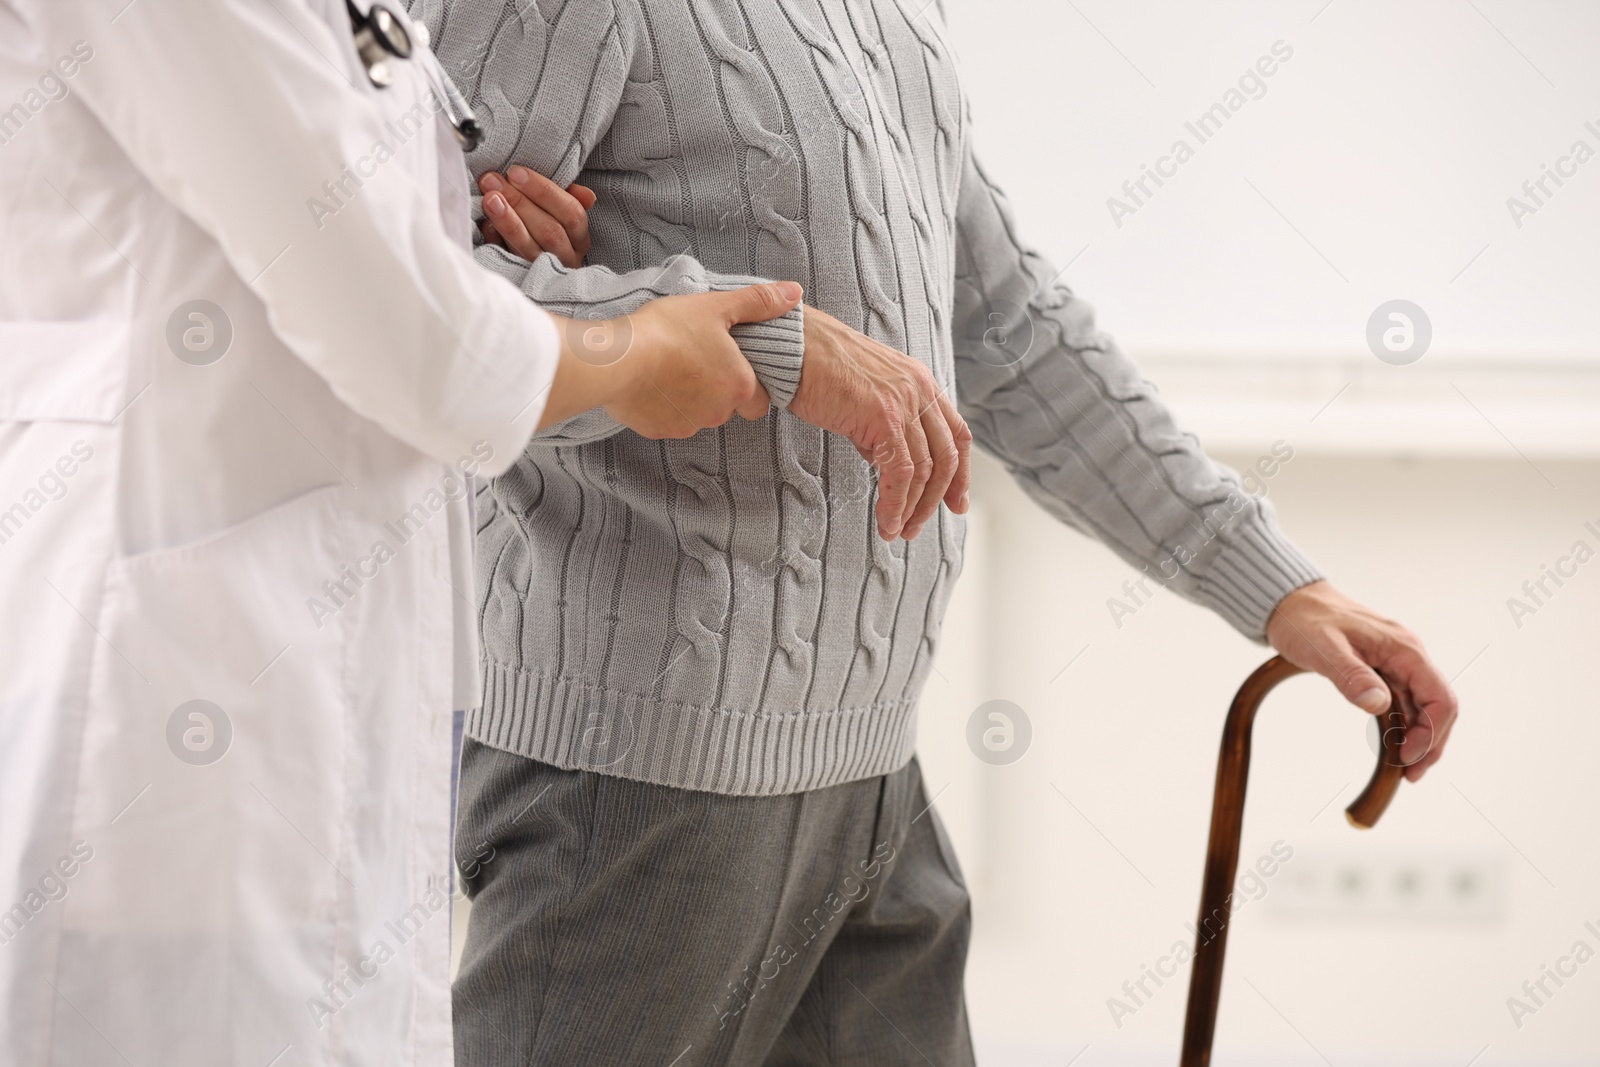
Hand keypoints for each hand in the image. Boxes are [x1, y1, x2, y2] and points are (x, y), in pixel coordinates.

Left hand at [478, 166, 595, 267]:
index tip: (515, 172)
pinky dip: (497, 240)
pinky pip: (509, 260)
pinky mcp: (522, 278)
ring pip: (529, 247)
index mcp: (580, 239)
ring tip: (489, 198)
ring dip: (507, 220)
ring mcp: (544, 271)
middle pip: (550, 230)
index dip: (545, 191)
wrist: (534, 276)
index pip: (572, 213)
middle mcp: (566, 257)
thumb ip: (570, 198)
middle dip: (520, 202)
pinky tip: (486, 223)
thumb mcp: (561, 213)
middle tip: (493, 180)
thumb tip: (588, 195)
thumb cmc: (546, 227)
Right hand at [538, 282, 804, 437]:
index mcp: (740, 386)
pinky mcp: (658, 431)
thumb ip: (759, 303)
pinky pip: (668, 421)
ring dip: (690, 398)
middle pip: (727, 407)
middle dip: (716, 390)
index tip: (727, 362)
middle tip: (696, 360)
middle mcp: (719, 414)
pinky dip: (663, 406)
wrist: (617, 358)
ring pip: (698, 415)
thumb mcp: (717, 307)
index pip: (758, 398)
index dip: (745, 381)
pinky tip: (651, 382)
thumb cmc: (668, 329)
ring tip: (670, 367)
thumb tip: (795, 292)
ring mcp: (687, 426)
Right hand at [788, 306, 971, 540]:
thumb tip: (887, 462)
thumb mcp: (866, 393)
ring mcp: (904, 402)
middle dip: (935, 499)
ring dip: (912, 508)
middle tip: (917, 525)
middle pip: (946, 457)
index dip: (961, 474)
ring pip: (925, 469)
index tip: (956, 502)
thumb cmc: (817, 367)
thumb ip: (884, 425)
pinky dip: (895, 502)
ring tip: (897, 530)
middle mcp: (919, 389)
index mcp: (920, 382)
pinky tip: (886, 521)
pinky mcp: (883, 417)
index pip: (956, 434)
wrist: (793, 346)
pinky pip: (900, 471)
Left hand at [1265, 580, 1457, 780]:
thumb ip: (1351, 675)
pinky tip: (1393, 746)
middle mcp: (1408, 656)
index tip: (1408, 760)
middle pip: (1438, 706)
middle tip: (1409, 776)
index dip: (1432, 733)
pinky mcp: (1383, 669)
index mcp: (1405, 650)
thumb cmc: (1305, 621)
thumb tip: (1379, 705)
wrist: (1291, 601)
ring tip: (1404, 770)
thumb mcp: (1323, 649)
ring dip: (1419, 738)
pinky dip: (1403, 726)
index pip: (1440, 697)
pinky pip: (1404, 701)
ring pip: (1423, 706)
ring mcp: (1397, 663)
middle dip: (1430, 743)